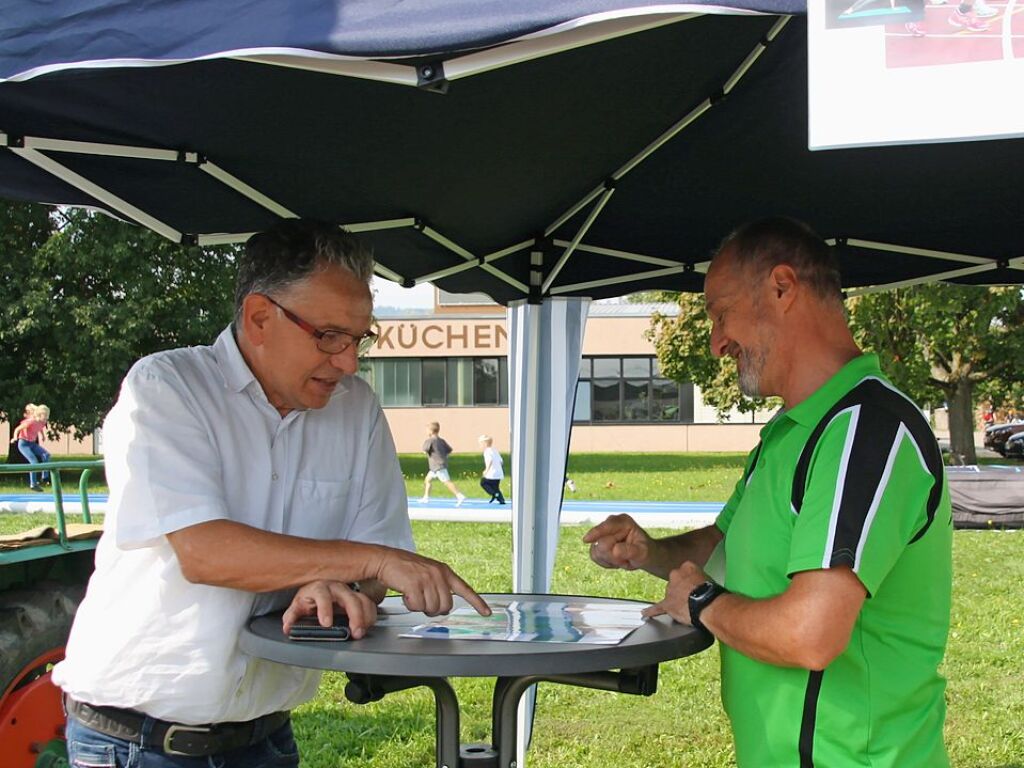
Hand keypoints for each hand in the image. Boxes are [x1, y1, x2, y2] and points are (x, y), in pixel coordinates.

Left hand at [281, 580, 376, 638]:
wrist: (319, 590)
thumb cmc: (310, 598)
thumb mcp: (298, 606)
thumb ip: (292, 617)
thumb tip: (287, 627)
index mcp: (319, 588)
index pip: (322, 595)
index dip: (325, 609)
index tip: (326, 624)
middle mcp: (336, 588)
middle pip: (350, 598)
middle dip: (355, 616)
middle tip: (355, 632)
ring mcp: (349, 592)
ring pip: (362, 600)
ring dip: (365, 617)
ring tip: (361, 632)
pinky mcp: (358, 598)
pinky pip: (369, 604)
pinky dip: (370, 615)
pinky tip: (367, 625)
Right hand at [374, 547, 490, 616]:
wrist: (385, 559)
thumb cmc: (405, 568)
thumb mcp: (428, 572)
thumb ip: (439, 586)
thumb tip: (444, 606)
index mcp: (444, 571)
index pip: (465, 589)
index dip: (477, 602)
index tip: (487, 612)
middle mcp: (438, 574)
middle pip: (446, 606)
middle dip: (433, 609)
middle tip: (422, 601)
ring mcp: (427, 579)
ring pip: (431, 609)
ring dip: (420, 606)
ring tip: (412, 594)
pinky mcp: (414, 584)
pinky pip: (417, 606)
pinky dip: (410, 605)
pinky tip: (405, 595)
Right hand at [582, 514, 652, 570]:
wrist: (642, 555)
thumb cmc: (644, 551)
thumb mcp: (642, 552)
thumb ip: (630, 551)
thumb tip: (614, 550)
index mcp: (623, 521)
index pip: (606, 527)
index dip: (596, 533)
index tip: (586, 540)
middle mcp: (610, 524)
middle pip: (601, 543)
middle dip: (613, 556)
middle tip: (626, 561)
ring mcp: (603, 533)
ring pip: (596, 551)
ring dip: (610, 561)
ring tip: (623, 560)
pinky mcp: (597, 543)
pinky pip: (594, 556)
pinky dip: (606, 563)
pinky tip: (616, 561)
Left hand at [642, 561, 706, 623]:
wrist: (708, 604)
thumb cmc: (712, 593)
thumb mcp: (710, 578)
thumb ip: (700, 579)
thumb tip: (700, 586)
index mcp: (687, 566)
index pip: (686, 571)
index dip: (691, 581)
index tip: (695, 585)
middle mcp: (676, 575)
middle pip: (675, 582)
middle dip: (682, 589)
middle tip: (692, 597)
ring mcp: (670, 589)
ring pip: (670, 594)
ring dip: (676, 599)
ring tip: (688, 607)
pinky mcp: (667, 604)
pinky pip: (657, 608)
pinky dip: (651, 612)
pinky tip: (645, 613)